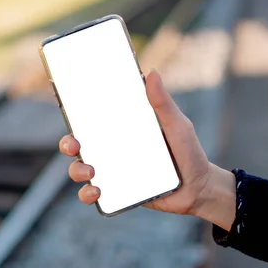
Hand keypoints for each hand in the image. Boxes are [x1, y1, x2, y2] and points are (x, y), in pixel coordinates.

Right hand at [59, 69, 234, 228]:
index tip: (68, 110)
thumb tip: (151, 73)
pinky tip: (97, 192)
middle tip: (74, 145)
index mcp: (121, 130)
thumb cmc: (188, 151)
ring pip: (80, 170)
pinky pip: (93, 194)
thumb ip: (162, 102)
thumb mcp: (176, 124)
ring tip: (90, 172)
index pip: (90, 120)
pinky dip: (88, 195)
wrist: (199, 188)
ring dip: (76, 171)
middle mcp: (112, 150)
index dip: (74, 115)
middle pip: (77, 145)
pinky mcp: (117, 193)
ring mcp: (113, 172)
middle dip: (67, 144)